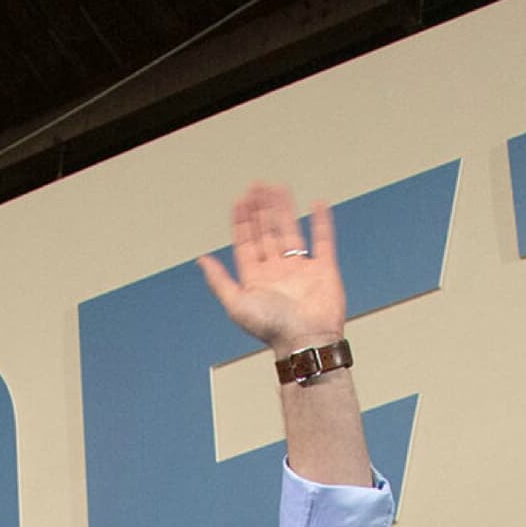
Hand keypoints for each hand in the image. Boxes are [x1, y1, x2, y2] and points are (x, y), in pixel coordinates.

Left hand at [196, 179, 344, 349]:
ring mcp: (301, 269)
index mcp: (256, 278)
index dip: (242, 221)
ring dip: (283, 209)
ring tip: (278, 188)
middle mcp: (277, 272)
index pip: (246, 242)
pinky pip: (323, 241)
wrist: (306, 340)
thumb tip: (202, 260)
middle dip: (261, 209)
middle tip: (256, 186)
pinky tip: (317, 205)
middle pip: (266, 232)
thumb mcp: (236, 304)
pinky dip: (321, 222)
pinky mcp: (324, 270)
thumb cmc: (272, 329)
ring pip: (290, 231)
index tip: (240, 200)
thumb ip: (219, 281)